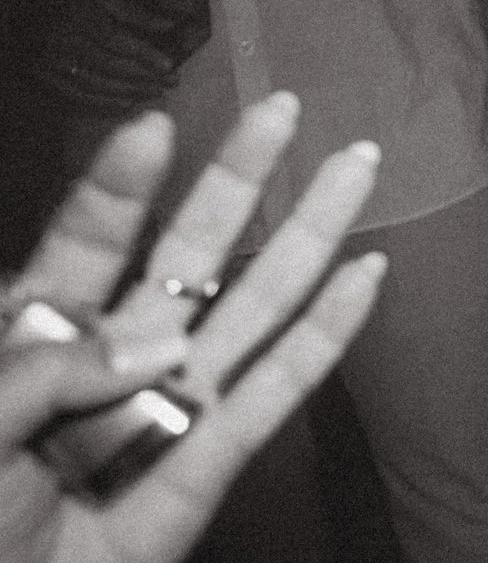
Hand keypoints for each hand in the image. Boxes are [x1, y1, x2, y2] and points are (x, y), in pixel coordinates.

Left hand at [0, 93, 381, 562]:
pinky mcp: (217, 456)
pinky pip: (280, 386)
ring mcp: (176, 400)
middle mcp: (119, 350)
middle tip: (285, 106)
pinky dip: (328, 334)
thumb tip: (159, 349)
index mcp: (43, 330)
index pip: (91, 237)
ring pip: (253, 300)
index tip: (155, 125)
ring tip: (358, 166)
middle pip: (192, 248)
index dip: (122, 184)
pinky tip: (369, 279)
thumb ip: (45, 372)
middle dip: (239, 177)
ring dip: (308, 234)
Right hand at [32, 0, 177, 112]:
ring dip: (129, 92)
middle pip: (110, 66)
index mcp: (80, 19)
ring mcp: (52, 63)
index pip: (117, 41)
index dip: (145, 55)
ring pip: (96, 84)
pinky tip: (126, 103)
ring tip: (155, 93)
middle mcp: (65, 42)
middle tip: (170, 83)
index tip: (169, 66)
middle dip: (144, 77)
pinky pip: (78, 96)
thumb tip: (169, 25)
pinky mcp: (45, 78)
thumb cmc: (71, 2)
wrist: (23, 11)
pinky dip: (105, 103)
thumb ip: (135, 12)